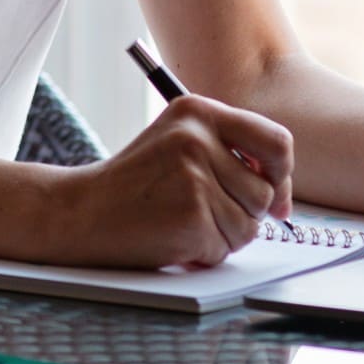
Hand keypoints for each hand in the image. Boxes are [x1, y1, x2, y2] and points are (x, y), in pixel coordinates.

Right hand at [42, 95, 293, 269]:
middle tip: (205, 212)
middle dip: (245, 213)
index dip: (282, 175)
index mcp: (198, 110)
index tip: (274, 196)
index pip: (277, 141)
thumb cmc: (135, 184)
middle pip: (266, 190)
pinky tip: (174, 236)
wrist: (81, 211)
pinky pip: (226, 247)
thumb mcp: (178, 144)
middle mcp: (198, 137)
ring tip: (185, 221)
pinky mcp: (191, 214)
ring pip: (251, 224)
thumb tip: (282, 194)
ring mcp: (194, 175)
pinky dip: (205, 253)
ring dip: (225, 235)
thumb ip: (228, 152)